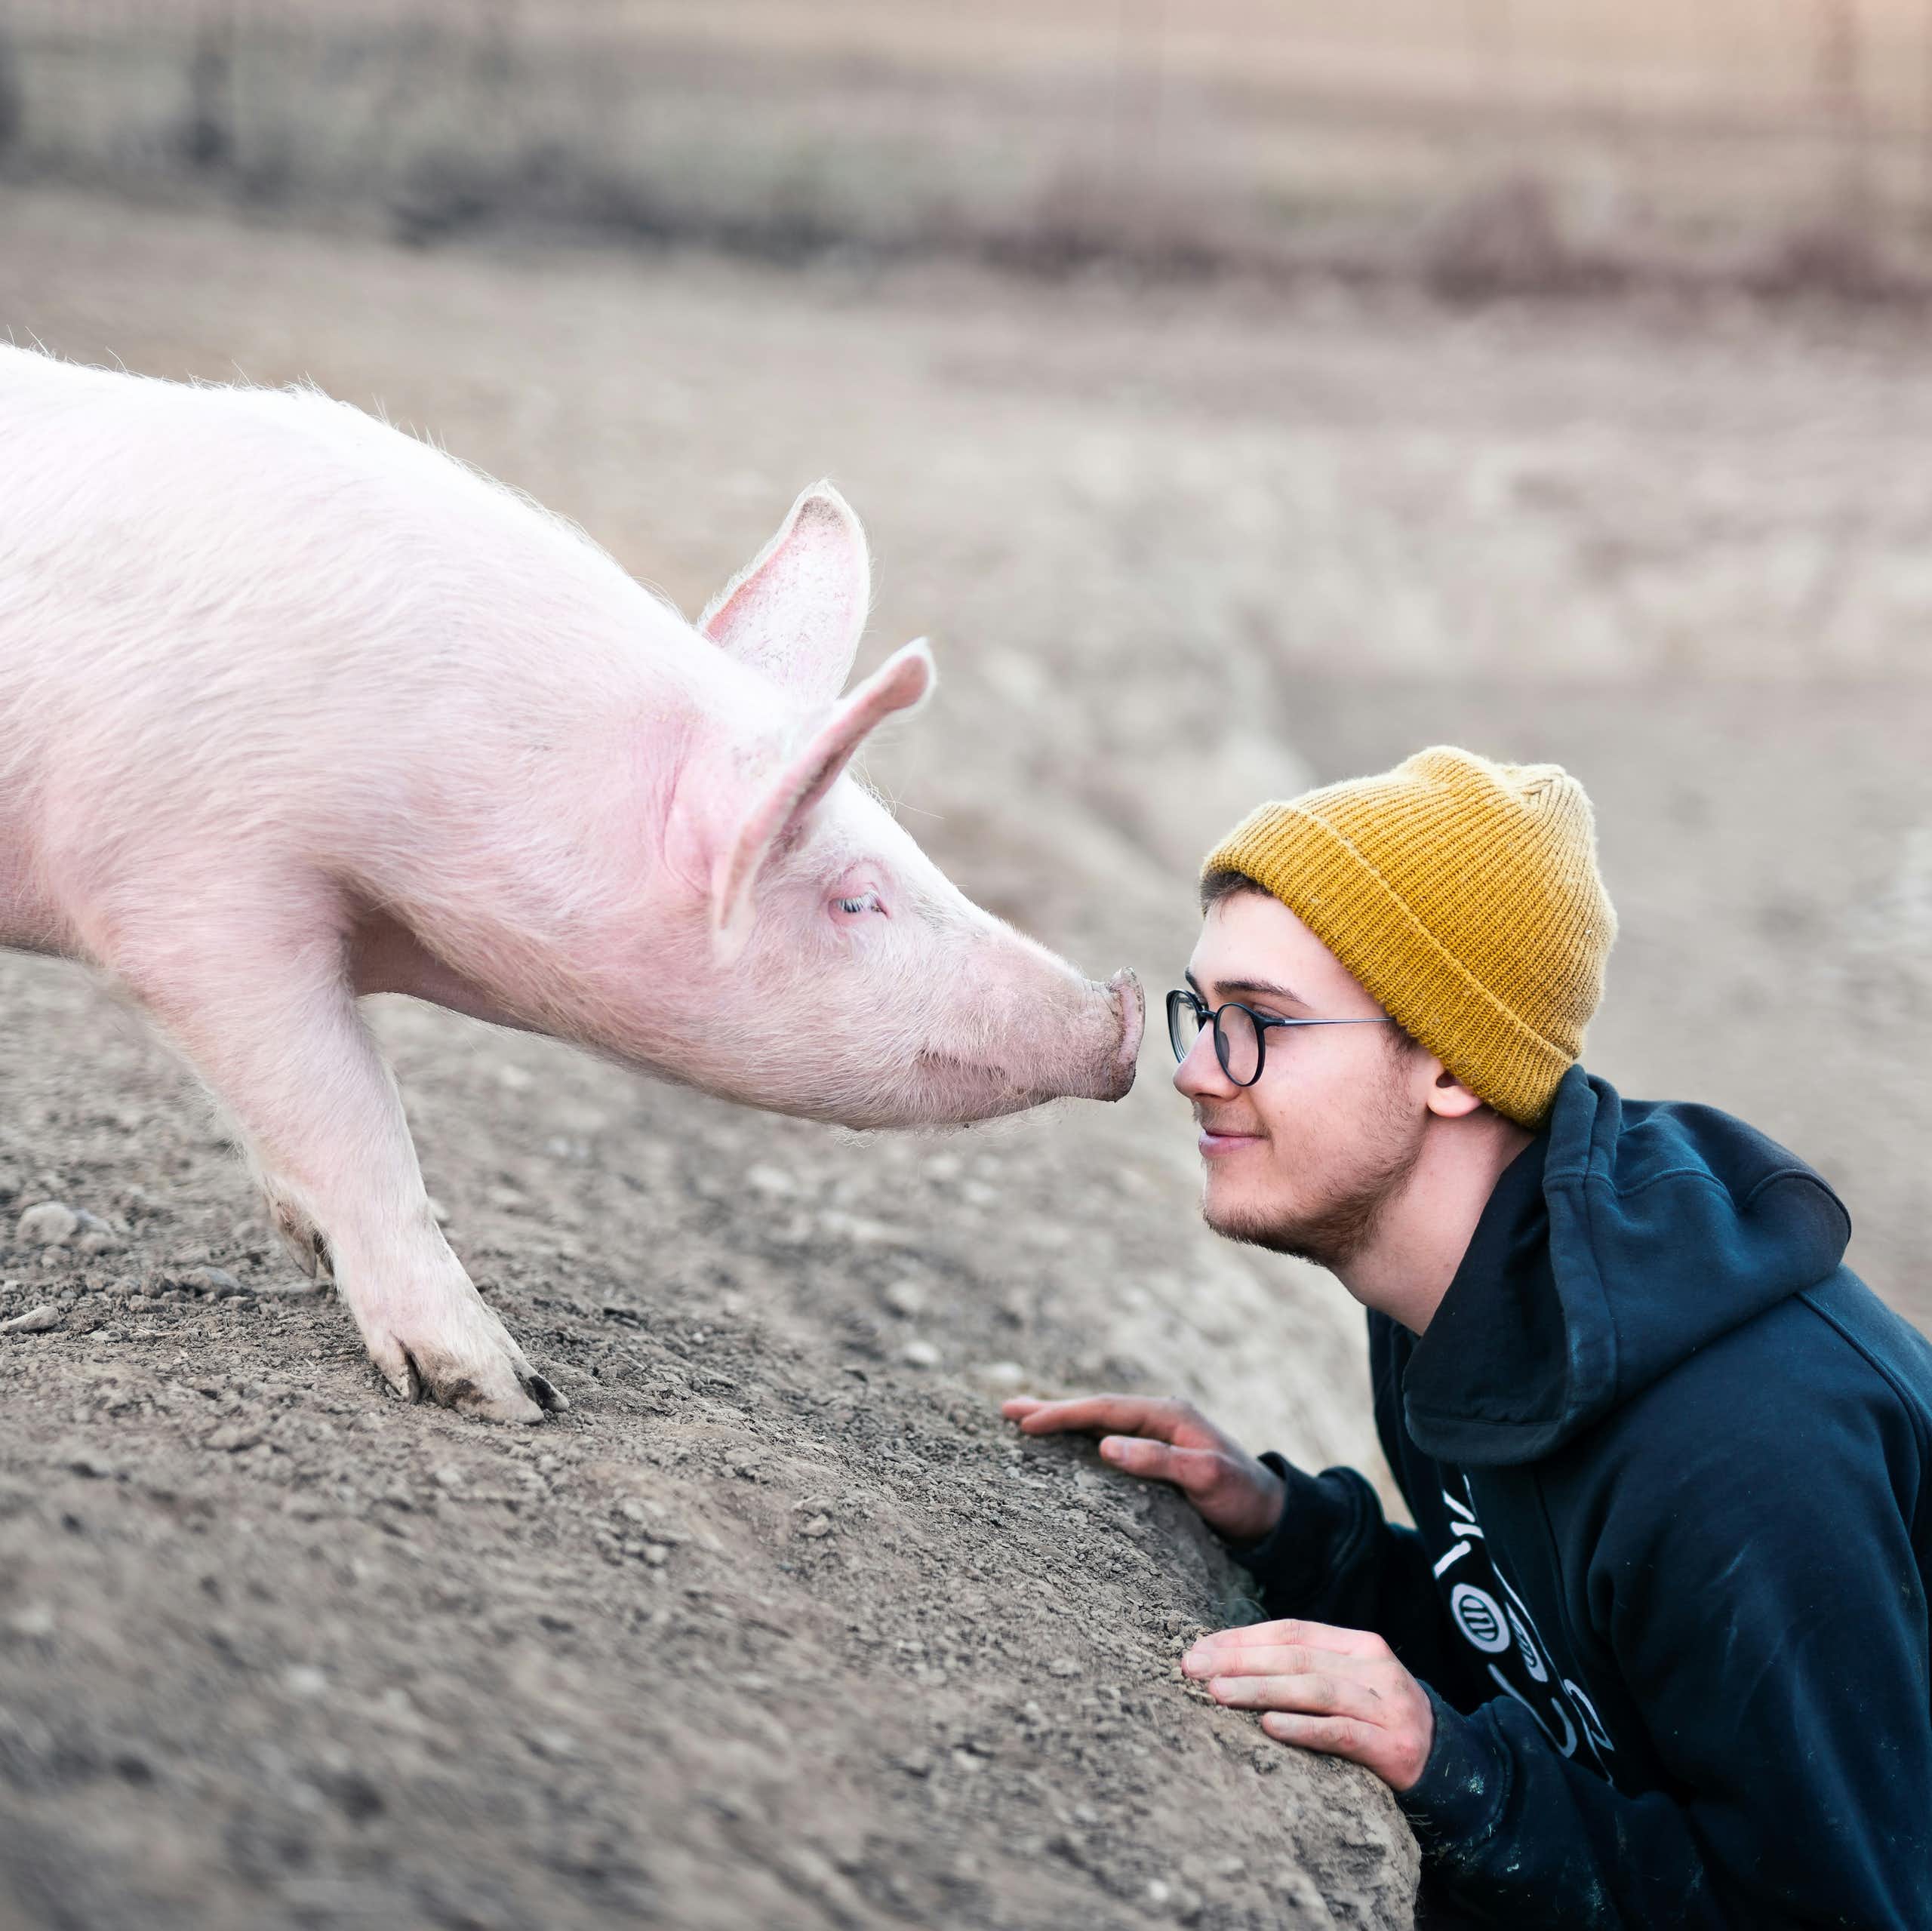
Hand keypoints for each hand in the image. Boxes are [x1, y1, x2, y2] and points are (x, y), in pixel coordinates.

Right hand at [1001, 1393, 1285, 1544]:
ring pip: (1100, 1422)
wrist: (1272, 1516)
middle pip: (1096, 1410)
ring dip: (1063, 1420)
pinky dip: (1081, 1437)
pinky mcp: (1158, 1454)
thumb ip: (1159, 1460)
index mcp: (1169, 1415)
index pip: (1105, 1410)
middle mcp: (1161, 1418)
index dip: (1064, 1414)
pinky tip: (1063, 1444)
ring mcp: (1158, 1435)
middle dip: (1052, 1409)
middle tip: (1007, 1410)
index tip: (1027, 1423)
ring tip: (1022, 1420)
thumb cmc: (1242, 1498)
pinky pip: (1110, 1438)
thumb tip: (1106, 1445)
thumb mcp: (1205, 1479)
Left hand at [1182, 1618, 1434, 1792]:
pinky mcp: (1395, 1748)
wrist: (1454, 1766)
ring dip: (1261, 1689)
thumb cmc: (1379, 1721)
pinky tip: (1269, 1727)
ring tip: (1217, 1693)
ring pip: (1315, 1690)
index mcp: (1358, 1645)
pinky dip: (1304, 1729)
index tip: (1197, 1648)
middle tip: (1192, 1668)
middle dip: (1239, 1661)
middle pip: (1297, 1658)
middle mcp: (1374, 1668)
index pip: (1291, 1632)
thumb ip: (1304, 1669)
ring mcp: (1387, 1706)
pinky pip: (1343, 1733)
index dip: (1241, 1638)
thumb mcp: (1348, 1684)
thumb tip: (1226, 1663)